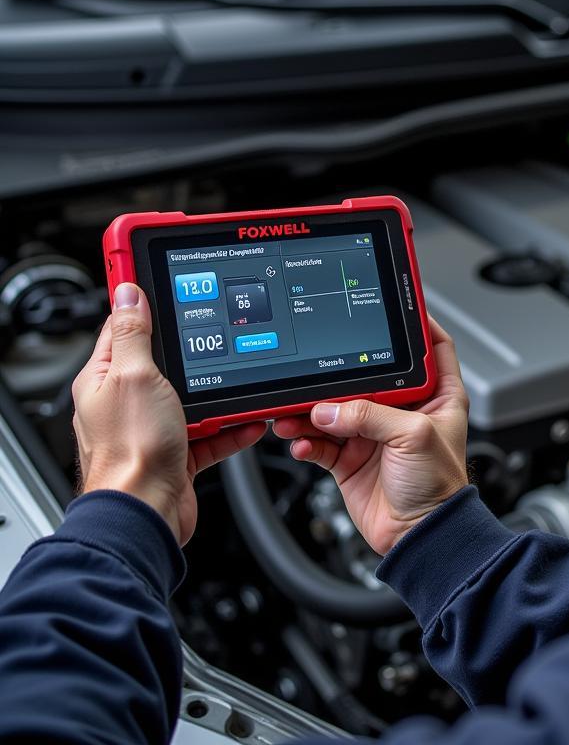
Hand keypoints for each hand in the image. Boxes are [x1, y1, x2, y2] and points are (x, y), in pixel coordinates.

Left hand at [72, 282, 265, 545]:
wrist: (146, 514)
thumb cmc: (131, 451)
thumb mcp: (134, 375)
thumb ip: (135, 334)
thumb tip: (129, 292)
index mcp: (108, 375)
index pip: (125, 321)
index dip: (141, 291)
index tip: (155, 261)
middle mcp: (130, 398)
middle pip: (167, 355)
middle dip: (198, 341)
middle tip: (220, 316)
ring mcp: (156, 424)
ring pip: (198, 392)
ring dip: (224, 386)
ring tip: (246, 374)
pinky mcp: (180, 450)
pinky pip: (214, 429)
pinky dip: (235, 425)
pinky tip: (252, 419)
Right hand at [273, 318, 468, 554]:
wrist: (418, 538)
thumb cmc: (439, 490)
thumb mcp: (413, 438)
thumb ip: (370, 416)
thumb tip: (330, 409)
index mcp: (435, 397)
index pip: (430, 347)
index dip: (416, 324)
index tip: (394, 305)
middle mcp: (403, 411)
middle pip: (367, 377)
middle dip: (338, 376)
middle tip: (314, 374)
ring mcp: (374, 434)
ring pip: (335, 409)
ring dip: (311, 411)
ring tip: (294, 416)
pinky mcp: (350, 458)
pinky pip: (320, 441)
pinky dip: (306, 440)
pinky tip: (300, 440)